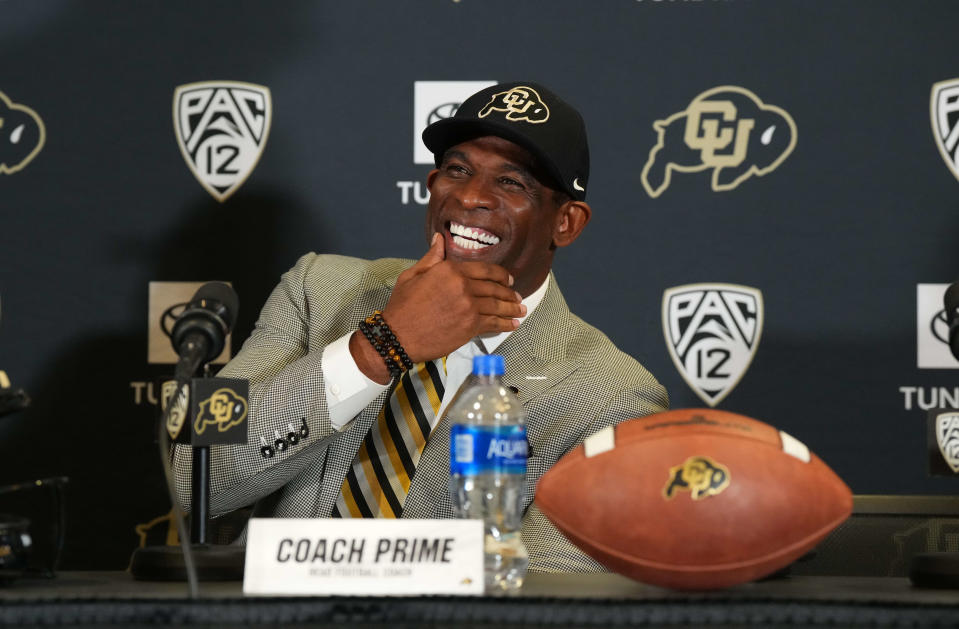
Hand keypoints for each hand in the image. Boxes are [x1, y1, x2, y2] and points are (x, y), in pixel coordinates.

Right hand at [351, 234, 525, 381]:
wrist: (398, 336)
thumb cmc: (402, 306)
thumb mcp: (413, 275)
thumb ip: (432, 258)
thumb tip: (440, 239)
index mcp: (451, 270)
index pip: (485, 269)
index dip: (501, 275)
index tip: (509, 280)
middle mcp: (464, 286)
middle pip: (494, 287)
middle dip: (509, 293)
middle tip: (517, 297)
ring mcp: (469, 307)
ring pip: (498, 305)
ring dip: (512, 308)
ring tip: (521, 310)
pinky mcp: (471, 326)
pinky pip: (494, 323)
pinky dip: (507, 324)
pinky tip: (514, 324)